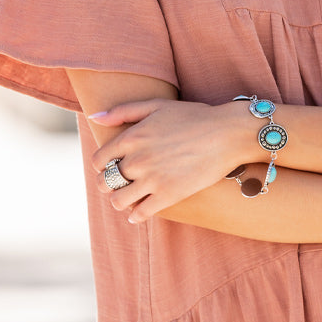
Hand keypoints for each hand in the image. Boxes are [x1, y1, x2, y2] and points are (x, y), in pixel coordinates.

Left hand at [88, 99, 240, 220]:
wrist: (227, 134)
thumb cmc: (194, 117)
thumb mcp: (157, 105)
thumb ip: (123, 111)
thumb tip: (94, 118)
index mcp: (131, 137)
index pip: (99, 160)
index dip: (101, 166)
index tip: (110, 168)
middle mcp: (138, 159)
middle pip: (105, 182)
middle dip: (108, 184)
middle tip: (118, 185)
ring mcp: (153, 179)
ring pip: (118, 201)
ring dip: (119, 202)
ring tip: (128, 199)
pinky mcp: (169, 195)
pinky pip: (141, 213)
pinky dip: (136, 215)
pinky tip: (139, 212)